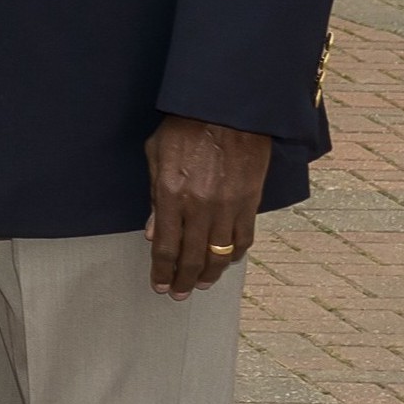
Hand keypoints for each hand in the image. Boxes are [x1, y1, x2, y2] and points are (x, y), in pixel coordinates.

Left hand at [145, 113, 268, 298]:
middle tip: (179, 294)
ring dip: (209, 273)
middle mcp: (200, 207)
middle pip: (192, 257)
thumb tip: (153, 233)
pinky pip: (244, 238)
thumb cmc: (185, 127)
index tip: (160, 286)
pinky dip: (235, 254)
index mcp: (172, 196)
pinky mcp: (250, 201)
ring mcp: (228, 207)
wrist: (228, 109)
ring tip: (201, 284)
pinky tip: (227, 261)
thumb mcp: (156, 155)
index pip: (166, 248)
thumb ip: (153, 197)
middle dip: (184, 280)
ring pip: (219, 254)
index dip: (162, 272)